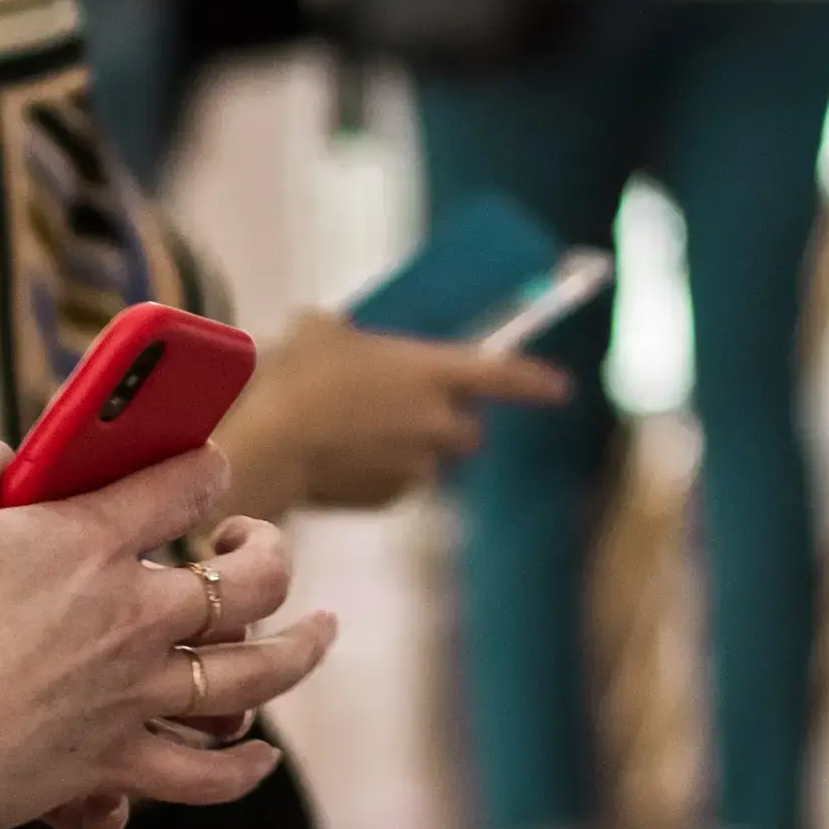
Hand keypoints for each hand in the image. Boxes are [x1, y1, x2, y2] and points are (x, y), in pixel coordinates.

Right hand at [0, 438, 333, 828]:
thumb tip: (6, 455)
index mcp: (90, 543)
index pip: (185, 481)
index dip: (204, 465)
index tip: (204, 469)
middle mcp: (135, 617)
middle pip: (251, 581)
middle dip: (269, 552)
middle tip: (252, 544)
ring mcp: (135, 696)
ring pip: (256, 675)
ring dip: (302, 648)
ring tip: (321, 630)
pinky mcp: (115, 764)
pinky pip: (206, 774)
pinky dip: (242, 768)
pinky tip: (261, 754)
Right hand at [219, 313, 569, 516]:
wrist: (267, 444)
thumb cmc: (296, 374)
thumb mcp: (320, 329)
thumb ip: (348, 333)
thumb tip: (339, 334)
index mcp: (431, 371)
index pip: (504, 375)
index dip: (535, 381)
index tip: (560, 388)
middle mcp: (438, 422)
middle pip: (467, 428)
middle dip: (447, 422)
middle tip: (405, 409)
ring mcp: (417, 466)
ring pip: (430, 459)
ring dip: (410, 449)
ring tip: (355, 434)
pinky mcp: (390, 498)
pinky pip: (399, 484)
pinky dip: (382, 474)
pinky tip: (340, 460)